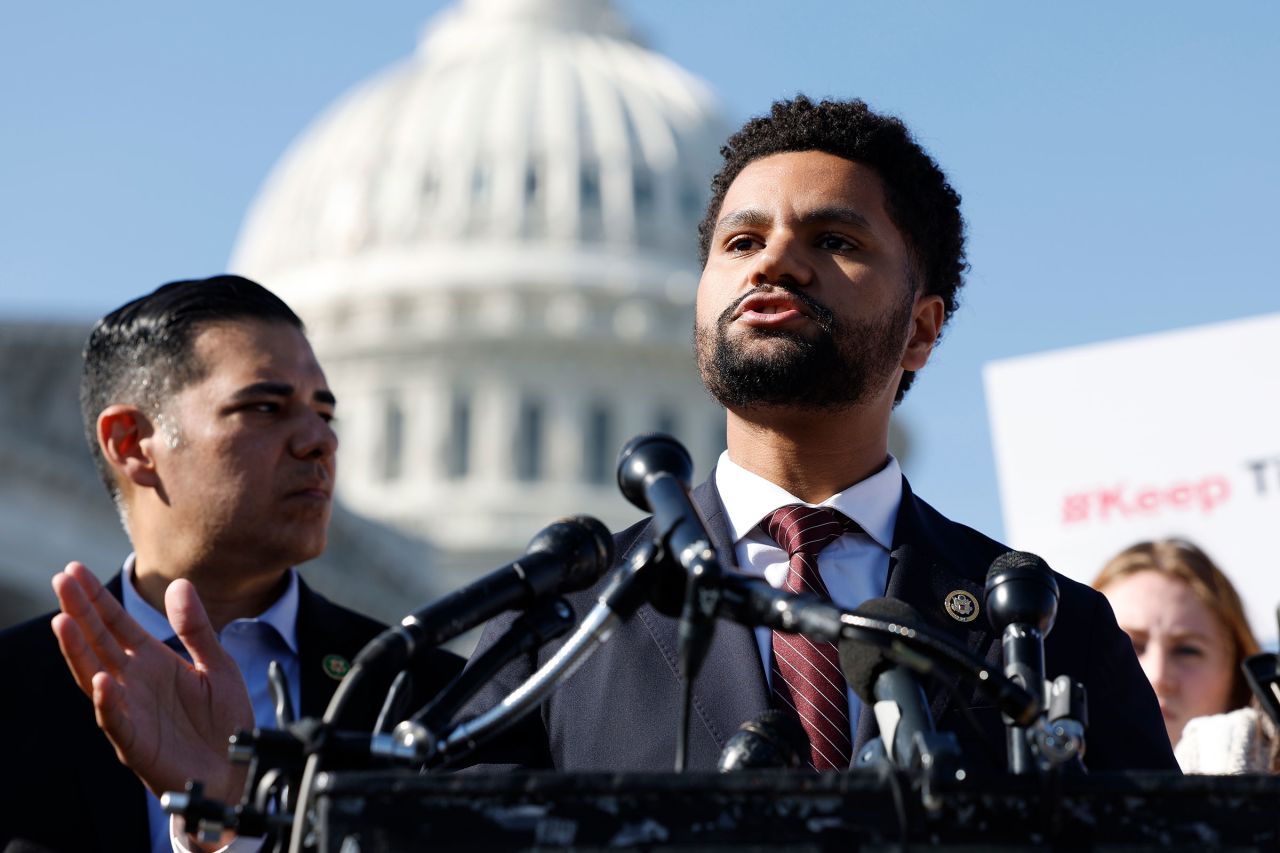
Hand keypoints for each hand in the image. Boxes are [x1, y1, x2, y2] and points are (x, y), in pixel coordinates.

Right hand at [51, 562, 252, 803]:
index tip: (75, 570)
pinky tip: (103, 680)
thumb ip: (197, 628)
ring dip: (78, 651)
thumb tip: (179, 583)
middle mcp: (135, 683)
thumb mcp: (218, 665)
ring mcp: (132, 711)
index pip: (116, 624)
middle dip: (79, 611)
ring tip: (64, 621)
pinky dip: (108, 702)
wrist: (236, 769)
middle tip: (61, 579)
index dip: (96, 598)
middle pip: (98, 642)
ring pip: (96, 677)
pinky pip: (117, 721)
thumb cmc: (224, 720)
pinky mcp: (137, 743)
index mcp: (152, 661)